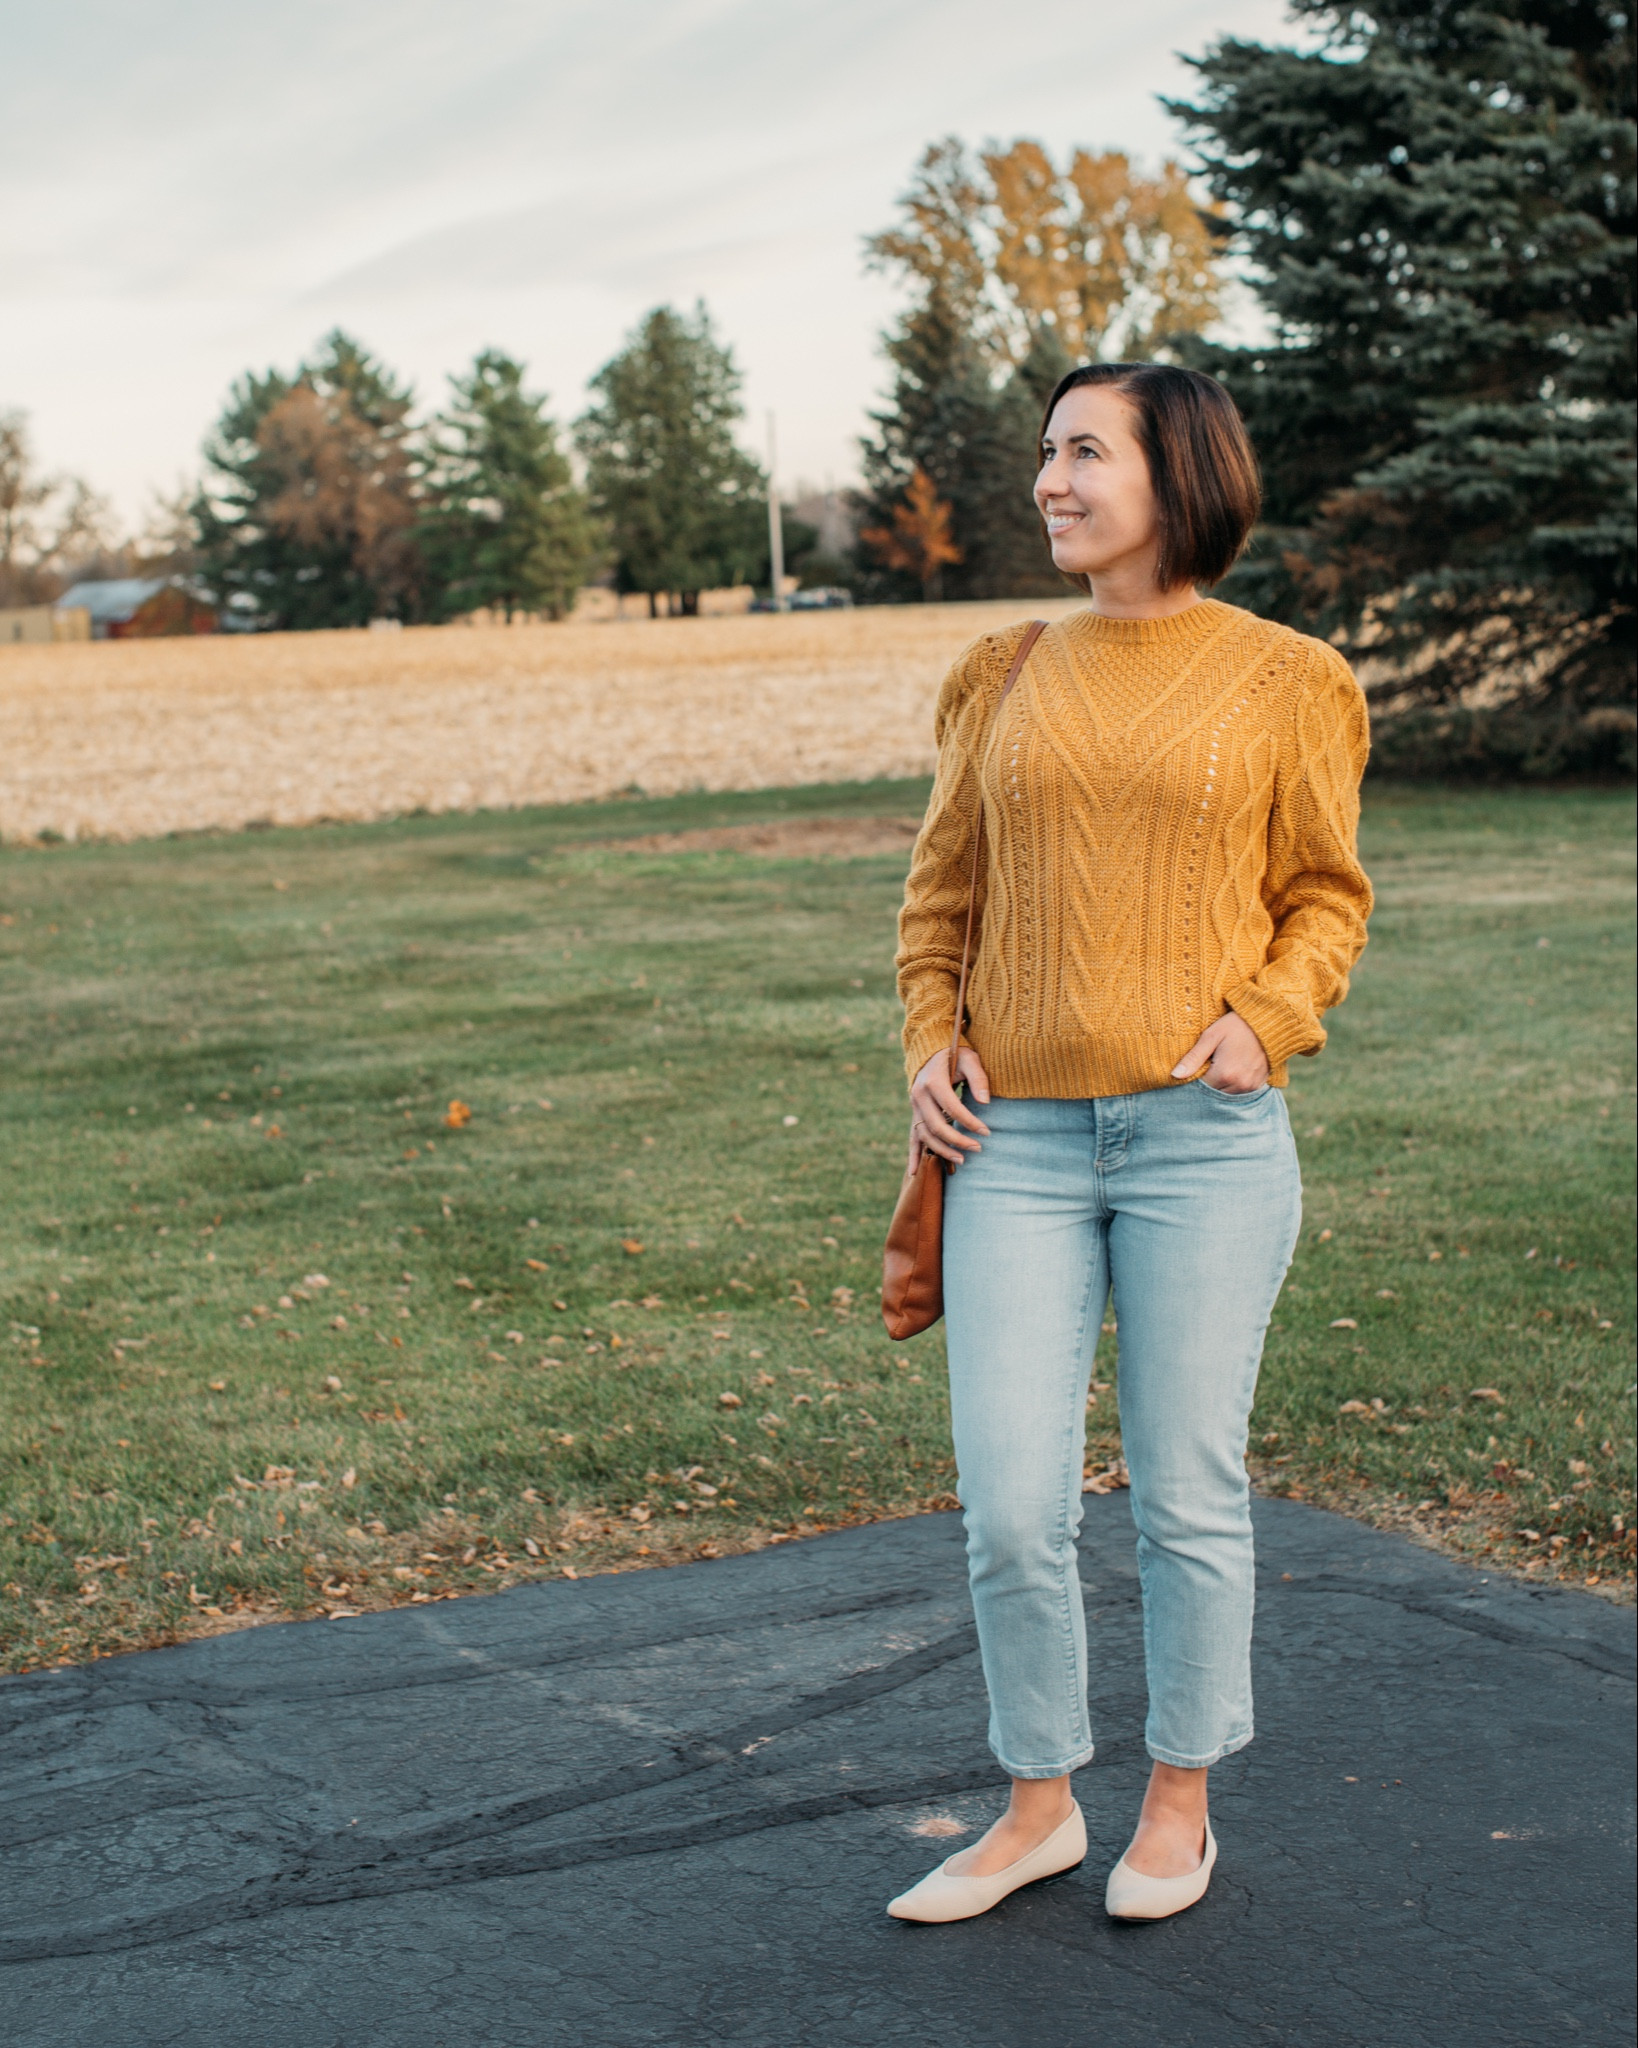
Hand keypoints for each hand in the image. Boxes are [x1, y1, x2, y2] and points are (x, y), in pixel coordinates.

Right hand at [908, 1046, 991, 1171]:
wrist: (931, 1051)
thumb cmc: (954, 1054)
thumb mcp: (969, 1059)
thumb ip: (979, 1078)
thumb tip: (985, 1102)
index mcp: (932, 1082)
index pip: (952, 1108)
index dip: (970, 1122)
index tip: (987, 1132)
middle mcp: (919, 1096)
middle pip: (936, 1125)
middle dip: (957, 1139)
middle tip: (978, 1148)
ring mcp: (914, 1107)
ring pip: (924, 1134)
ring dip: (941, 1150)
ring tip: (962, 1160)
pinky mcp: (915, 1114)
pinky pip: (912, 1137)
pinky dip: (913, 1155)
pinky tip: (914, 1173)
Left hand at [1170, 1010, 1269, 1093]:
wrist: (1270, 1021)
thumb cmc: (1238, 1025)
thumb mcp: (1212, 1036)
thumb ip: (1194, 1057)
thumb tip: (1175, 1075)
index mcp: (1224, 1074)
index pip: (1200, 1085)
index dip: (1195, 1074)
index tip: (1197, 1062)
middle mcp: (1239, 1084)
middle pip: (1213, 1091)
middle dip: (1208, 1079)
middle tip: (1210, 1060)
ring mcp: (1250, 1086)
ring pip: (1225, 1093)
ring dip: (1220, 1082)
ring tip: (1222, 1062)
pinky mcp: (1259, 1084)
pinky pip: (1239, 1091)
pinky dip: (1233, 1083)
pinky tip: (1233, 1067)